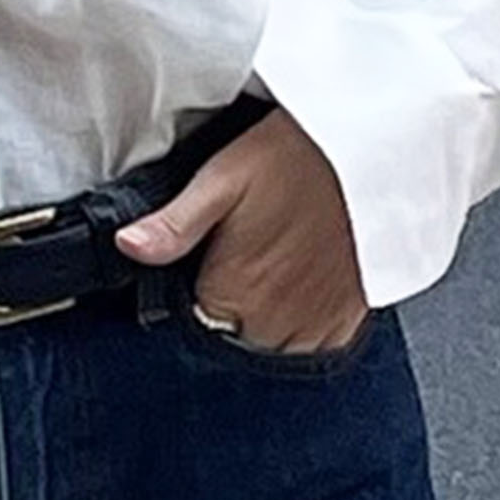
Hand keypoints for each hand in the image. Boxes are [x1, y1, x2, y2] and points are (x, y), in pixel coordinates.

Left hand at [113, 113, 368, 354]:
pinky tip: (302, 287)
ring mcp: (317, 327)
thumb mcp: (222, 177)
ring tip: (273, 272)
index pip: (194, 326)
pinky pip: (316, 348)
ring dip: (264, 325)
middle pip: (233, 341)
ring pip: (272, 351)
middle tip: (244, 260)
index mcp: (235, 293)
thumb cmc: (297, 155)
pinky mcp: (349, 323)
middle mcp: (276, 322)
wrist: (373, 148)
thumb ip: (173, 225)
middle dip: (229, 311)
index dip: (193, 297)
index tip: (206, 267)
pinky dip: (304, 328)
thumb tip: (126, 247)